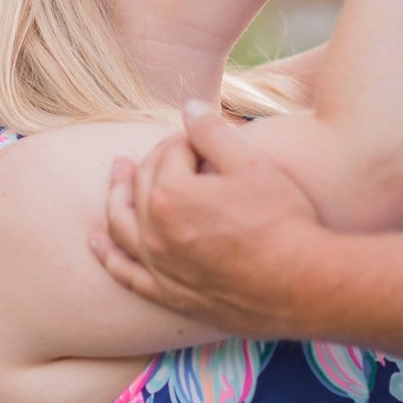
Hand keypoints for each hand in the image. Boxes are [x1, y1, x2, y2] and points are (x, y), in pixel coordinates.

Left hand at [91, 104, 323, 337]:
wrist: (304, 285)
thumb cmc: (282, 220)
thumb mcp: (250, 164)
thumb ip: (212, 132)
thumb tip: (188, 107)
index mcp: (170, 194)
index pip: (168, 155)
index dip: (186, 141)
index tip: (203, 139)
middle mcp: (154, 231)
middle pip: (142, 185)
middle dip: (154, 161)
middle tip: (167, 149)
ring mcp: (158, 266)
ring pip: (122, 225)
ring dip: (116, 197)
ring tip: (116, 177)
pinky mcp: (168, 294)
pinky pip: (125, 273)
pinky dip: (108, 256)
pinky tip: (97, 242)